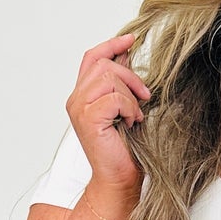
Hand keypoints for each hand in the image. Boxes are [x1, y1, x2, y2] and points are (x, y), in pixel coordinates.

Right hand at [66, 34, 150, 193]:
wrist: (119, 180)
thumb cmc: (124, 150)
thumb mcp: (125, 109)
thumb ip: (121, 84)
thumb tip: (127, 55)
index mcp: (82, 96)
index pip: (92, 57)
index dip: (111, 45)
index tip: (131, 39)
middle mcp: (75, 100)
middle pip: (103, 64)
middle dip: (130, 76)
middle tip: (144, 96)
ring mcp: (79, 109)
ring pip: (109, 78)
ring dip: (131, 95)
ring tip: (135, 116)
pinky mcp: (88, 118)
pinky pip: (115, 97)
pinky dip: (129, 108)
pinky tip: (131, 123)